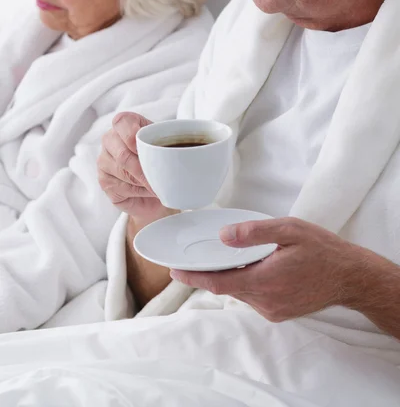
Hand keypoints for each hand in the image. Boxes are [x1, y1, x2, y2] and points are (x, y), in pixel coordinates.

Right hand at [98, 112, 166, 221]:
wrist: (156, 179)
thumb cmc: (160, 155)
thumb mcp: (166, 142)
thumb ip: (167, 141)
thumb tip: (176, 153)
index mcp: (123, 124)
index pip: (121, 122)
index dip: (133, 135)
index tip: (148, 147)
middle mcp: (109, 139)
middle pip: (123, 155)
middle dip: (144, 169)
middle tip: (162, 178)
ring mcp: (103, 161)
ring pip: (124, 174)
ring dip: (145, 182)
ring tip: (159, 185)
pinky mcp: (104, 181)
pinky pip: (122, 189)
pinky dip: (140, 192)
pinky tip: (149, 191)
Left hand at [170, 217, 367, 321]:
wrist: (350, 277)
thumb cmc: (322, 250)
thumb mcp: (290, 230)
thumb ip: (254, 233)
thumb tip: (225, 236)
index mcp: (264, 280)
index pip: (219, 282)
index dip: (194, 277)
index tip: (174, 271)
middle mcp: (265, 301)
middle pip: (227, 287)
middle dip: (210, 273)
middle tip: (197, 257)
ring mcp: (272, 310)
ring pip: (240, 292)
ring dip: (232, 276)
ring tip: (233, 256)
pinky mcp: (279, 313)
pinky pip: (253, 297)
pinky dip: (247, 282)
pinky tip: (256, 267)